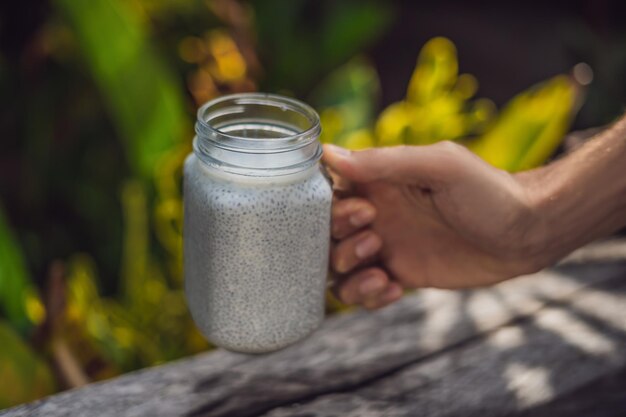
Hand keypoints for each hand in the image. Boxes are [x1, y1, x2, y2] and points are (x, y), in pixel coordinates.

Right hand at [324, 142, 548, 309]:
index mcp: (379, 182)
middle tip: (376, 239)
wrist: (526, 233)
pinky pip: (362, 291)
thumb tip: (328, 153)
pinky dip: (367, 296)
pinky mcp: (400, 274)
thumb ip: (384, 162)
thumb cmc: (488, 191)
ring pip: (338, 267)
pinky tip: (395, 288)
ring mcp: (386, 246)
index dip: (331, 208)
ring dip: (349, 273)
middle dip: (341, 242)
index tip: (364, 211)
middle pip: (326, 235)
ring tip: (382, 272)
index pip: (329, 193)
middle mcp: (376, 213)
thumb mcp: (439, 166)